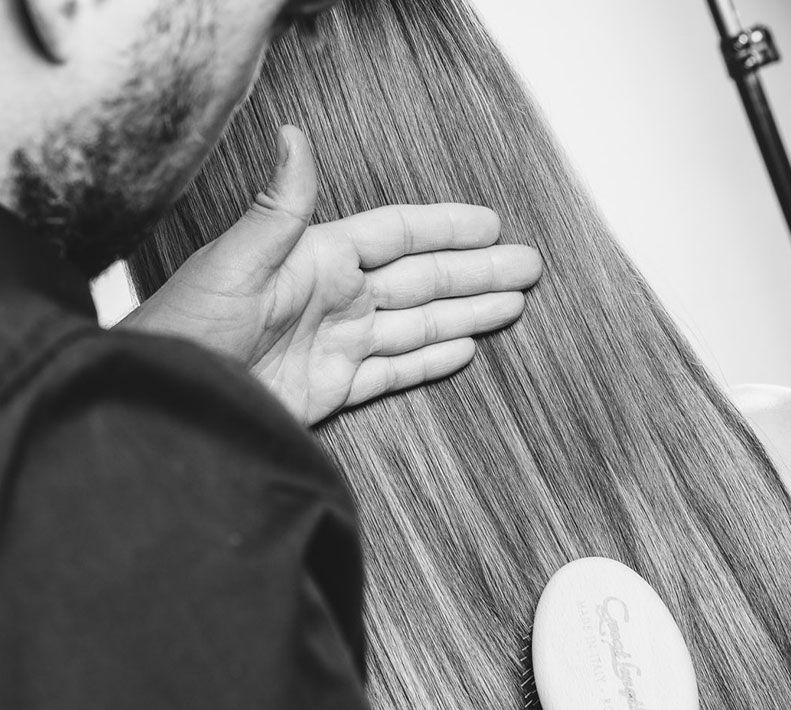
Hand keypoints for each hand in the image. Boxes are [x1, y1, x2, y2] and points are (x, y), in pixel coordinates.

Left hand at [121, 125, 542, 424]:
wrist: (174, 402)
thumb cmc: (187, 329)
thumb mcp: (233, 266)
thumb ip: (278, 211)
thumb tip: (294, 138)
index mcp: (316, 260)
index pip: (395, 236)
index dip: (444, 229)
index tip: (490, 225)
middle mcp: (335, 299)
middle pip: (422, 281)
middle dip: (476, 273)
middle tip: (528, 267)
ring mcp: (339, 344)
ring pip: (418, 325)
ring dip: (467, 313)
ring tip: (513, 305)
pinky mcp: (334, 388)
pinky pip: (394, 370)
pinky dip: (430, 361)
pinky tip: (463, 348)